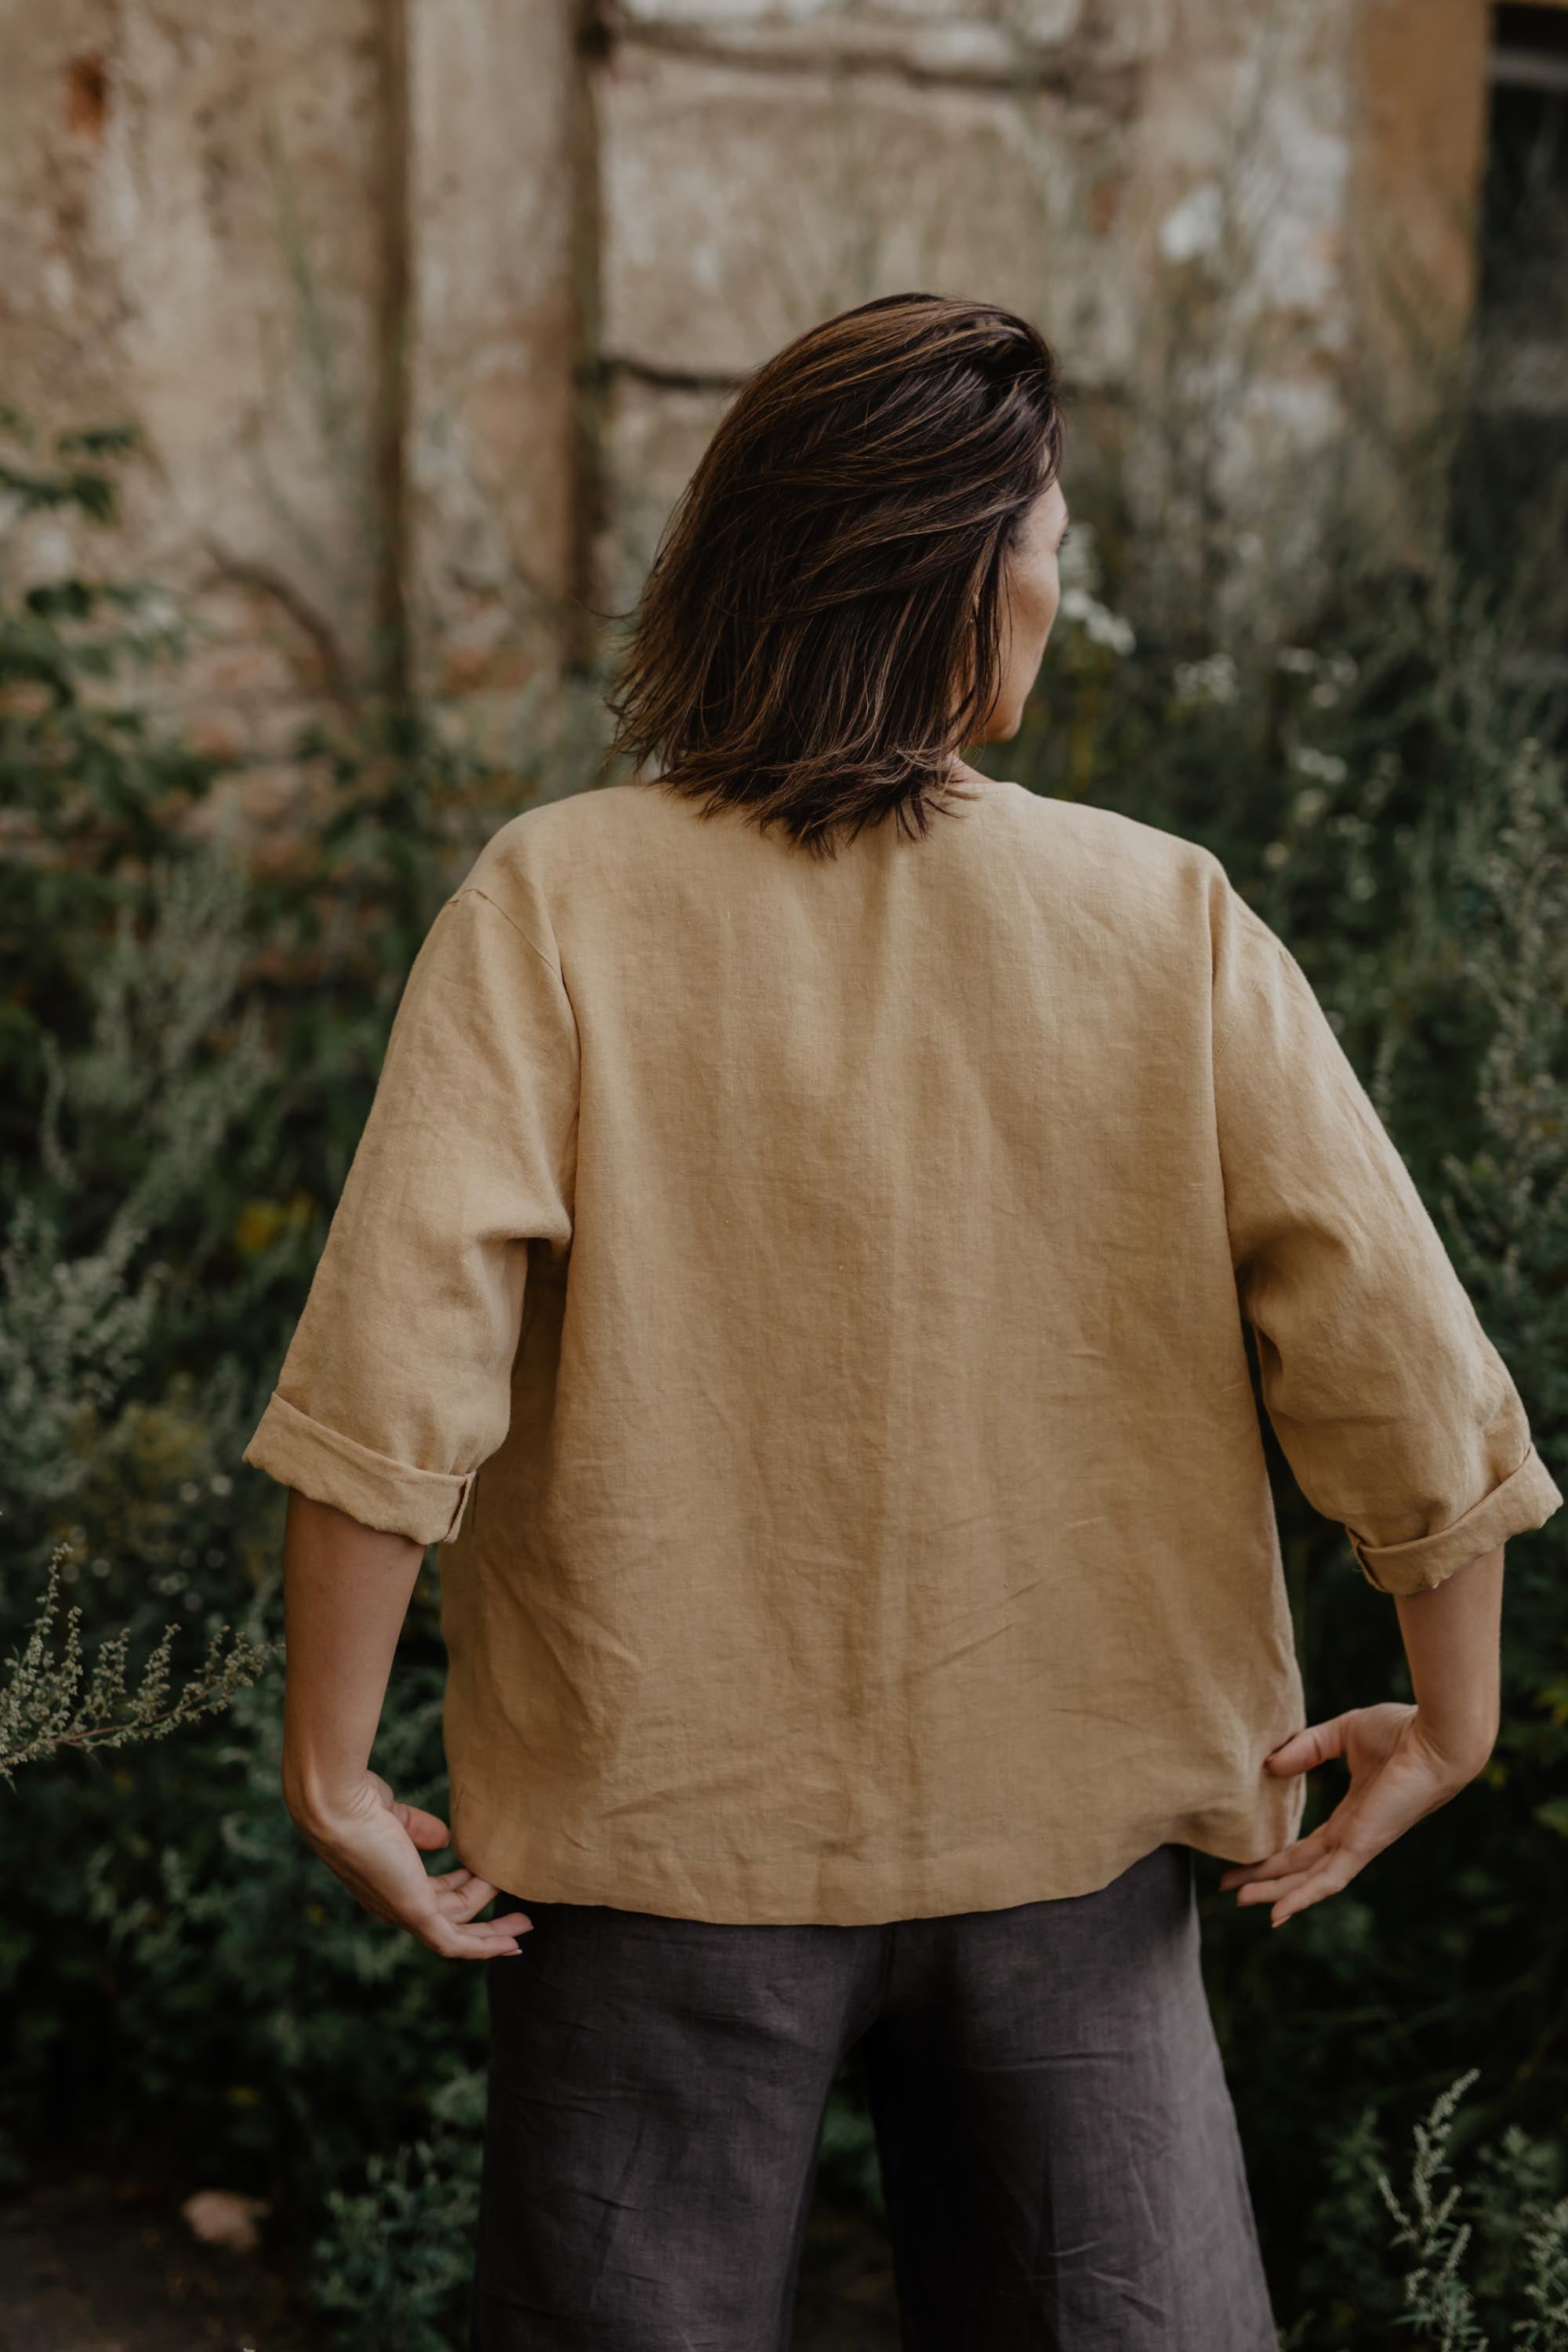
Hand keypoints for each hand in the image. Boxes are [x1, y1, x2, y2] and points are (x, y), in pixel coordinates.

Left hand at [288, 1768, 532, 1958]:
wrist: (337, 1805)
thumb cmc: (357, 1802)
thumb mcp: (395, 1815)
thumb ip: (419, 1829)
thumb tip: (445, 1838)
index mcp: (391, 1881)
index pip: (435, 1894)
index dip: (465, 1889)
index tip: (491, 1878)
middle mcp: (396, 1905)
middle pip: (450, 1918)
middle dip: (485, 1920)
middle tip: (518, 1918)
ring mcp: (404, 1912)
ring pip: (458, 1931)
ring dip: (492, 1930)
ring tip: (525, 1920)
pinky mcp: (415, 1913)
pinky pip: (454, 1942)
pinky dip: (483, 1947)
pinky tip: (509, 1944)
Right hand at [1218, 1702, 1490, 1927]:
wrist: (1436, 1737)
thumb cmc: (1402, 1730)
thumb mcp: (1342, 1734)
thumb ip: (1306, 1747)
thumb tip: (1270, 1765)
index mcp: (1354, 1813)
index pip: (1309, 1844)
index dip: (1277, 1853)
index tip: (1245, 1858)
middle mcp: (1355, 1835)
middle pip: (1302, 1866)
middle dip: (1267, 1878)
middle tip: (1230, 1887)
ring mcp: (1360, 1845)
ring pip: (1311, 1880)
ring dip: (1276, 1892)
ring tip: (1241, 1900)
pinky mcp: (1363, 1846)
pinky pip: (1329, 1880)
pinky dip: (1303, 1898)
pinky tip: (1277, 1913)